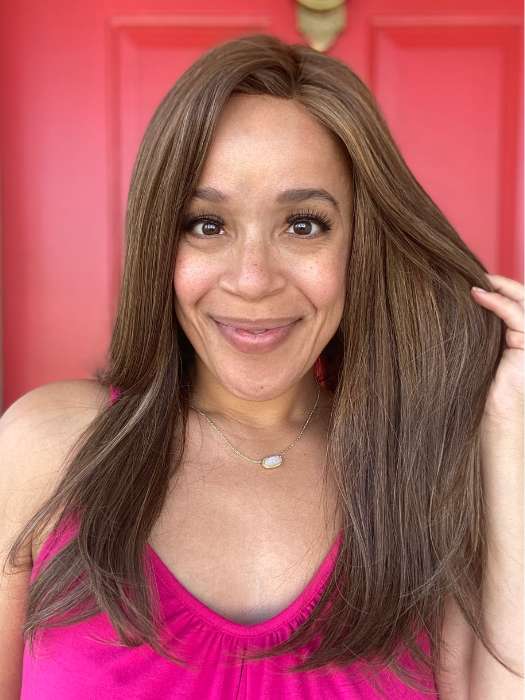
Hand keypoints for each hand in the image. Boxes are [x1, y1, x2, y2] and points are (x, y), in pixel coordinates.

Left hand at [471, 274, 523, 429]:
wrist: (491, 423)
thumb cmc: (478, 394)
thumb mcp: (477, 355)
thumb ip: (478, 333)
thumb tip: (456, 306)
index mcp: (519, 341)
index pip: (516, 305)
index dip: (499, 289)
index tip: (471, 278)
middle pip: (524, 300)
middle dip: (502, 283)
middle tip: (475, 273)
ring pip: (523, 304)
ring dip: (499, 287)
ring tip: (474, 281)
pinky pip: (517, 316)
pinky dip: (497, 302)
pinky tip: (477, 295)